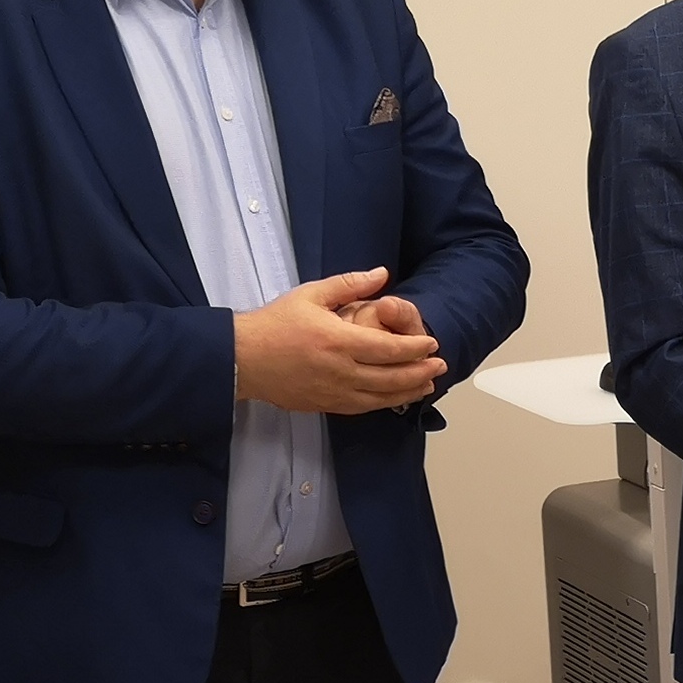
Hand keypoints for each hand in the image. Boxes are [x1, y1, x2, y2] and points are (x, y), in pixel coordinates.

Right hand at [233, 267, 445, 413]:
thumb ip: (350, 284)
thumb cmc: (275, 323)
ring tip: (428, 385)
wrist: (243, 359)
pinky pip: (363, 407)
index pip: (389, 349)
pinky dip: (385, 403)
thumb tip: (382, 274)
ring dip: (408, 392)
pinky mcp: (325, 405)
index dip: (415, 348)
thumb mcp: (312, 294)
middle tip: (440, 365)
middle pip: (392, 377)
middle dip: (421, 372)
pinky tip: (396, 397)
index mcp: (338, 341)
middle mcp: (340, 371)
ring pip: (381, 398)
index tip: (432, 343)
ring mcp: (333, 392)